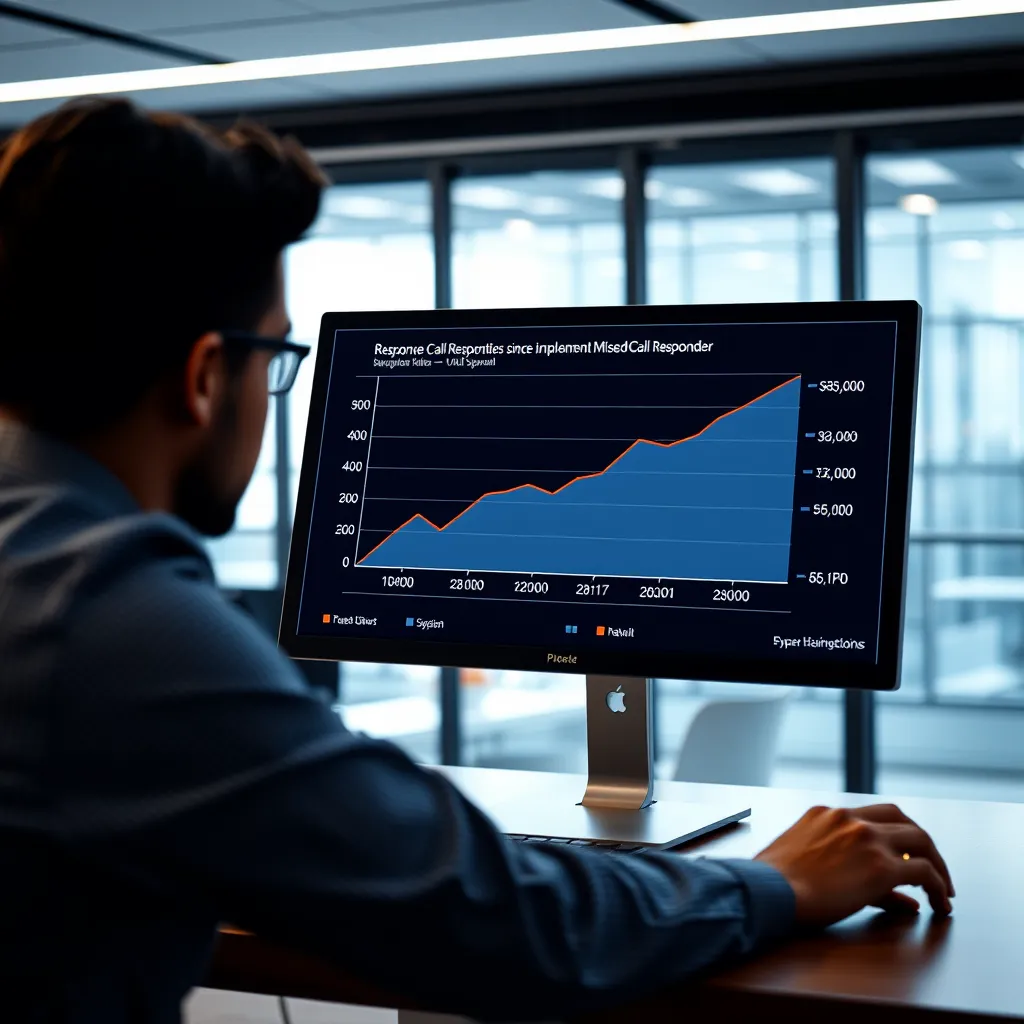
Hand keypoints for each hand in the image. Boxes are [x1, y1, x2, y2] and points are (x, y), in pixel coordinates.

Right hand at [755, 803, 953, 927]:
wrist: (767, 890)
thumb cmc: (774, 884)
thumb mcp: (805, 865)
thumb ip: (837, 868)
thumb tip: (876, 891)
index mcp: (824, 814)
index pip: (871, 815)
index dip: (893, 835)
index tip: (902, 855)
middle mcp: (848, 818)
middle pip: (901, 819)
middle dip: (922, 845)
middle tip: (932, 868)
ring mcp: (866, 838)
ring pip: (920, 840)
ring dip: (937, 864)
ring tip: (943, 889)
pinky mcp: (881, 866)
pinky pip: (924, 872)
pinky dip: (938, 887)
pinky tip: (941, 904)